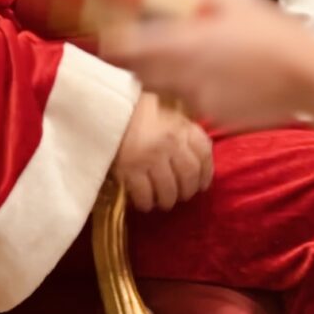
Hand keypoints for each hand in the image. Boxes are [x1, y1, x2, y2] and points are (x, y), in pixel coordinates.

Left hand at [103, 0, 311, 128]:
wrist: (310, 77)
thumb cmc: (272, 33)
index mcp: (185, 42)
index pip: (126, 48)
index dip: (114, 43)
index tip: (111, 35)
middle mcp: (184, 74)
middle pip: (138, 72)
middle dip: (138, 60)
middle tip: (152, 44)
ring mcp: (197, 98)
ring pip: (163, 88)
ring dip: (165, 75)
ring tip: (193, 58)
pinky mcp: (212, 115)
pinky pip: (189, 101)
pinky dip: (194, 89)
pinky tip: (219, 76)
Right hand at [113, 92, 212, 211]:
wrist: (107, 110)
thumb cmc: (138, 111)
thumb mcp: (167, 114)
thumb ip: (184, 132)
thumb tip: (199, 158)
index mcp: (181, 127)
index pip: (204, 152)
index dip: (206, 172)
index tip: (202, 184)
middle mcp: (170, 143)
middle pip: (189, 176)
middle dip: (187, 191)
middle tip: (181, 195)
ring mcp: (150, 158)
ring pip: (168, 190)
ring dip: (168, 200)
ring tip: (163, 202)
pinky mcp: (129, 169)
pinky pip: (144, 195)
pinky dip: (146, 203)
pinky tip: (145, 203)